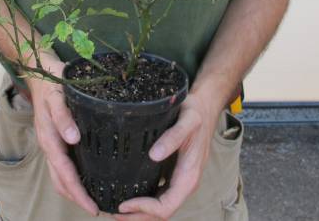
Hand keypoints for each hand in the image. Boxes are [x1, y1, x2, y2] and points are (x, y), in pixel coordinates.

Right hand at [28, 59, 98, 216]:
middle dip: (77, 198)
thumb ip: (63, 116)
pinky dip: (71, 176)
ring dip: (73, 190)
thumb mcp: (58, 96)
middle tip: (99, 209)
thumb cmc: (51, 83)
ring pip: (59, 175)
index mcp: (49, 138)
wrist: (39, 72)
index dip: (78, 192)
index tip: (93, 207)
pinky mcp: (54, 138)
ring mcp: (50, 142)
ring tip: (93, 198)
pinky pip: (61, 164)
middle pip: (60, 181)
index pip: (64, 173)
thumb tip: (73, 139)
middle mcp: (49, 144)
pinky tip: (86, 174)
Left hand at [113, 93, 220, 220]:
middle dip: (138, 217)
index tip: (124, 203)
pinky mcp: (174, 173)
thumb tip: (154, 155)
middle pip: (161, 213)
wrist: (205, 108)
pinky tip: (129, 194)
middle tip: (113, 214)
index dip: (144, 210)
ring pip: (160, 206)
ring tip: (116, 210)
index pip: (166, 206)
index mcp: (189, 176)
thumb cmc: (197, 114)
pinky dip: (144, 201)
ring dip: (140, 213)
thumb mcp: (187, 121)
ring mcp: (179, 180)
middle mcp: (185, 183)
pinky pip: (160, 194)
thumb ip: (173, 137)